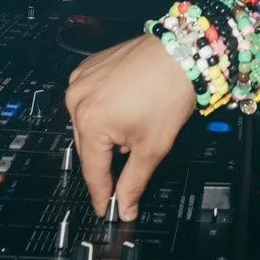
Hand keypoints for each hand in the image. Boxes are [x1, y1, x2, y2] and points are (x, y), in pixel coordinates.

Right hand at [66, 33, 196, 218]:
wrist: (181, 51)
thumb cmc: (169, 90)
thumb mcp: (153, 146)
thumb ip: (133, 182)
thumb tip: (125, 206)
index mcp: (90, 122)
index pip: (92, 171)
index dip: (102, 194)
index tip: (106, 209)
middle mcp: (78, 100)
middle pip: (87, 148)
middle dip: (107, 159)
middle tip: (130, 162)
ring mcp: (80, 81)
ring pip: (86, 124)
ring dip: (104, 133)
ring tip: (134, 123)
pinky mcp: (87, 68)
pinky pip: (87, 100)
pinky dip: (102, 110)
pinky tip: (125, 106)